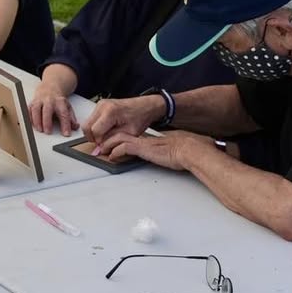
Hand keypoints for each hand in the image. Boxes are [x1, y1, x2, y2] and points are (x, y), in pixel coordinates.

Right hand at [29, 79, 79, 135]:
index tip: (66, 134)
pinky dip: (29, 117)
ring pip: (36, 109)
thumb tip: (75, 127)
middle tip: (48, 132)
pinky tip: (31, 124)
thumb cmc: (58, 102)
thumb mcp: (68, 107)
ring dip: (37, 120)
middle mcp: (49, 100)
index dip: (65, 124)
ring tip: (39, 129)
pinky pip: (28, 109)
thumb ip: (71, 118)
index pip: (64, 114)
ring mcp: (39, 100)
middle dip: (47, 122)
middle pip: (47, 110)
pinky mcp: (32, 102)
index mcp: (60, 102)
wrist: (49, 89)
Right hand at [82, 95, 165, 143]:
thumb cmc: (140, 117)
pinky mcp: (99, 105)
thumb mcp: (129, 133)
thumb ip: (113, 140)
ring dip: (94, 132)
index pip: (95, 131)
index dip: (99, 141)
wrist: (144, 106)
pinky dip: (96, 127)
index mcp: (110, 112)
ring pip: (87, 123)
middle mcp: (102, 106)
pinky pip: (91, 119)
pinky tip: (106, 130)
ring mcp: (99, 104)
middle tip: (104, 142)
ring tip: (106, 136)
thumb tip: (100, 147)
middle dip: (93, 137)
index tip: (106, 145)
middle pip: (87, 127)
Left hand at [98, 129, 213, 170]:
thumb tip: (169, 157)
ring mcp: (144, 143)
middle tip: (99, 147)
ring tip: (101, 151)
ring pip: (119, 138)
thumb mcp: (173, 152)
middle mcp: (145, 139)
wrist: (192, 150)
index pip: (130, 137)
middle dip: (108, 140)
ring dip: (108, 145)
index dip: (118, 140)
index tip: (111, 145)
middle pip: (121, 134)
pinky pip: (124, 148)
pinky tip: (112, 157)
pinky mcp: (144, 148)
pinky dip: (116, 152)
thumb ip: (166, 153)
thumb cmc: (187, 152)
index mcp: (151, 140)